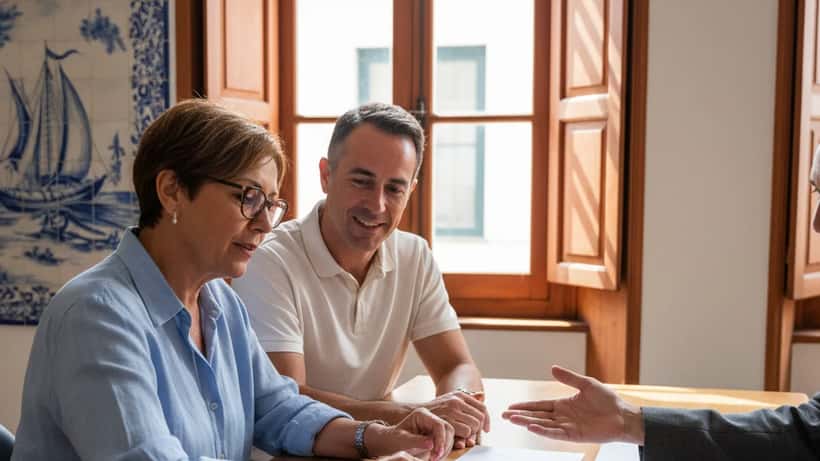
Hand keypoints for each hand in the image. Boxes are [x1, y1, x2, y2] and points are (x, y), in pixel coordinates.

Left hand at [368, 407, 453, 460]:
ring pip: (449, 435)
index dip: (441, 439)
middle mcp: (430, 417)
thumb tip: (431, 444)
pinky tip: (435, 456)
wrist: (392, 441)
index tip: (437, 453)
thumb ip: (416, 441)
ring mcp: (434, 424)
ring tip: (433, 459)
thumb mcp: (403, 440)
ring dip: (445, 449)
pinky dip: (443, 450)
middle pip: (448, 428)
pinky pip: (447, 441)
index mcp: (421, 414)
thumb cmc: (395, 439)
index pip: (439, 424)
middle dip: (444, 445)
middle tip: (436, 458)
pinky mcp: (437, 433)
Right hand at [420, 390, 489, 448]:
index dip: (486, 420)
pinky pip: (466, 431)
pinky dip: (464, 437)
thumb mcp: (450, 399)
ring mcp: (452, 409)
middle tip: (472, 435)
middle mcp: (457, 400)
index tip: (486, 429)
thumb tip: (481, 394)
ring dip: (471, 433)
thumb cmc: (434, 410)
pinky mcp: (447, 420)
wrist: (415, 414)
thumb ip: (465, 399)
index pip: (482, 407)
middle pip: (480, 417)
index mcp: (460, 395)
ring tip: (463, 436)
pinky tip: (458, 438)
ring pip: (475, 425)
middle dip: (478, 429)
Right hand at [501, 365, 644, 444]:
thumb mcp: (586, 384)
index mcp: (563, 404)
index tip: (511, 407)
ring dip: (527, 422)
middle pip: (537, 416)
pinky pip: (555, 433)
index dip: (525, 406)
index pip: (539, 406)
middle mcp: (563, 416)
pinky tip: (532, 427)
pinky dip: (543, 431)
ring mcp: (567, 426)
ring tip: (513, 420)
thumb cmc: (607, 400)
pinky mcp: (575, 435)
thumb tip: (552, 368)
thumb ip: (569, 378)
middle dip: (520, 416)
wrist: (623, 415)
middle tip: (504, 415)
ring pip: (543, 425)